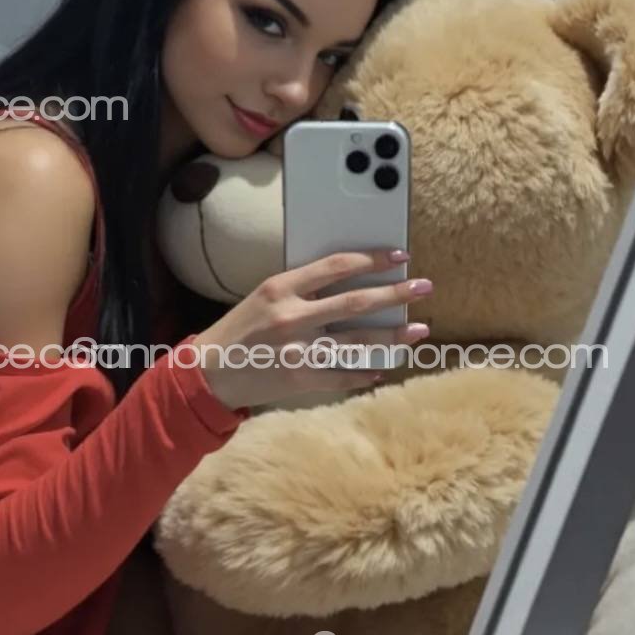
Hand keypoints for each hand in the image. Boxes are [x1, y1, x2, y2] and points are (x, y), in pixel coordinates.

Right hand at [191, 249, 432, 409]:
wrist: (210, 372)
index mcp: (281, 287)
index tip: (398, 255)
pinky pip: (341, 376)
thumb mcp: (265, 296)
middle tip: (423, 287)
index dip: (372, 259)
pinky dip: (363, 373)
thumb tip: (352, 282)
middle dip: (395, 294)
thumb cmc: (241, 329)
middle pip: (355, 303)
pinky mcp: (298, 379)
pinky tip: (381, 369)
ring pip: (356, 341)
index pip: (336, 266)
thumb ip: (302, 289)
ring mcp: (296, 350)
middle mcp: (291, 317)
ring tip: (419, 331)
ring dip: (392, 337)